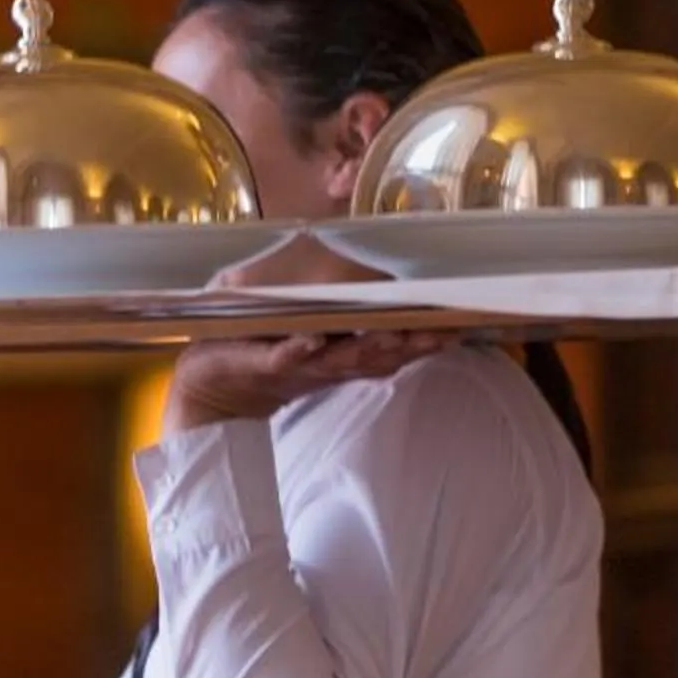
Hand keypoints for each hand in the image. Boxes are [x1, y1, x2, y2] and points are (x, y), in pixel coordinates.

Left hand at [160, 329, 459, 435]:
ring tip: (390, 332)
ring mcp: (295, 364)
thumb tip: (396, 290)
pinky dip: (296, 350)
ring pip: (338, 358)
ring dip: (363, 348)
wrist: (217, 387)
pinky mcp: (258, 362)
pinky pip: (281, 357)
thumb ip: (356, 321)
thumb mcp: (322, 338)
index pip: (394, 347)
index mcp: (347, 356)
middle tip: (439, 332)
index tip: (460, 326)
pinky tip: (311, 340)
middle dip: (408, 344)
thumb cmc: (273, 353)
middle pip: (376, 355)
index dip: (425, 339)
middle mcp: (329, 363)